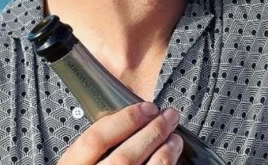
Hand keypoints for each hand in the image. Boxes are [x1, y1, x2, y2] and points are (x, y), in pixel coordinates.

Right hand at [59, 102, 182, 164]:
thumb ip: (92, 154)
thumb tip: (127, 125)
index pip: (95, 139)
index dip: (124, 119)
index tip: (145, 108)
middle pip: (126, 155)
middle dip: (153, 131)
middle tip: (169, 116)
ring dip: (165, 152)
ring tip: (175, 138)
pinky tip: (172, 161)